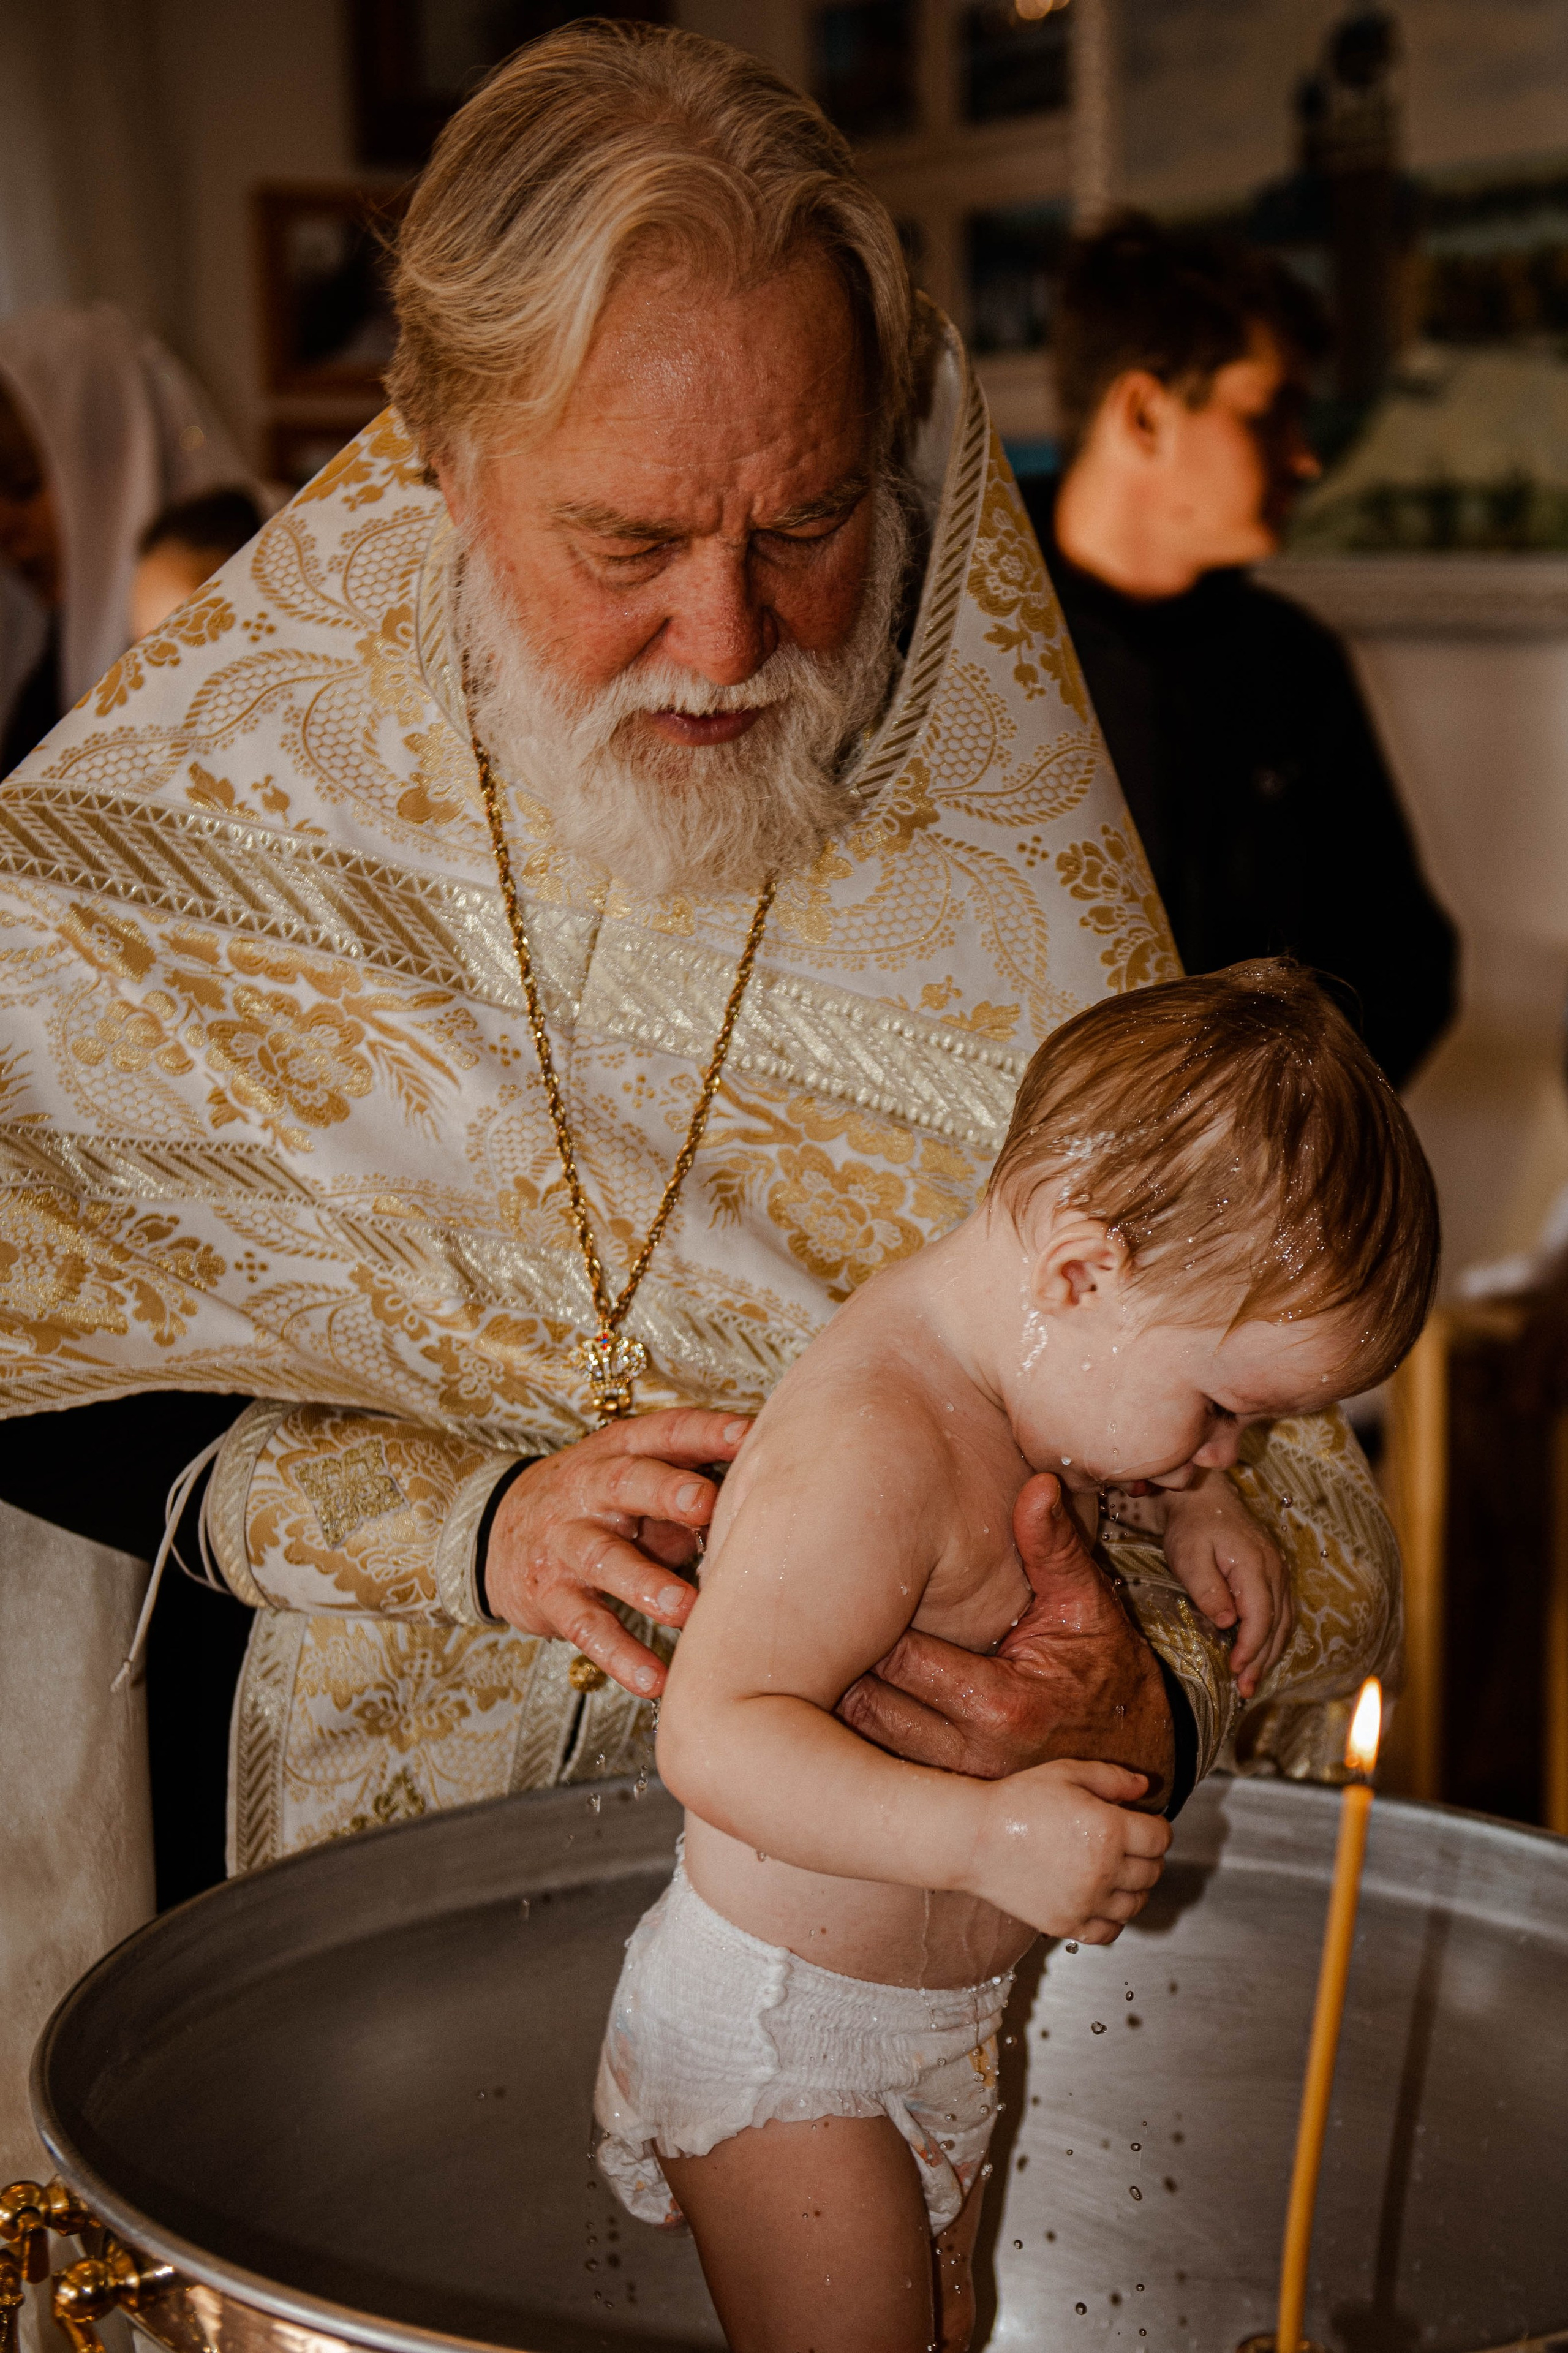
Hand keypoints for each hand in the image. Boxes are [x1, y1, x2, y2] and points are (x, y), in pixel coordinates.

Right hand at [484, 1409, 749, 1695]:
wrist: (496, 1532)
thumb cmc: (599, 1507)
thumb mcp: (636, 1485)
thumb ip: (689, 1492)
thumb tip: (762, 1507)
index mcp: (619, 1451)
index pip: (664, 1432)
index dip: (704, 1432)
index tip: (746, 1435)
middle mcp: (588, 1490)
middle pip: (625, 1483)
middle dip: (665, 1491)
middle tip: (705, 1505)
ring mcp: (565, 1543)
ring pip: (604, 1560)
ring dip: (645, 1584)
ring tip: (685, 1608)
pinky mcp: (551, 1596)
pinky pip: (587, 1627)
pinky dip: (620, 1655)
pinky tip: (655, 1681)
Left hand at [836, 1473, 1174, 1804]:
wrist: (1136, 1755)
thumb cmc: (1107, 1674)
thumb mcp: (1088, 1606)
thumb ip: (1053, 1547)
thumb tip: (1037, 1486)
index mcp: (1000, 1704)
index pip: (901, 1656)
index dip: (872, 1618)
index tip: (855, 1585)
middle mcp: (970, 1752)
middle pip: (868, 1702)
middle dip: (844, 1658)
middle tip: (821, 1614)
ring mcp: (956, 1784)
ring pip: (864, 1740)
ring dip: (844, 1699)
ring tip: (829, 1649)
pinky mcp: (947, 1801)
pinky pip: (881, 1766)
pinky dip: (859, 1735)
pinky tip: (851, 1695)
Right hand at [964, 1757, 1171, 1944]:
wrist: (975, 1838)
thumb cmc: (1016, 1801)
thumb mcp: (1066, 1773)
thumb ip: (1112, 1778)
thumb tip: (1145, 1787)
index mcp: (1109, 1830)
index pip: (1160, 1838)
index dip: (1157, 1827)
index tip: (1146, 1824)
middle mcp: (1104, 1870)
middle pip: (1152, 1871)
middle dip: (1147, 1855)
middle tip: (1130, 1845)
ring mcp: (1087, 1902)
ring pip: (1136, 1904)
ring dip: (1134, 1887)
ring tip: (1116, 1871)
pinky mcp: (1068, 1924)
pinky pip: (1109, 1931)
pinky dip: (1113, 1919)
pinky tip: (1102, 1900)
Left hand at [1154, 1468, 1291, 1699]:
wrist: (1203, 1497)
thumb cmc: (1191, 1527)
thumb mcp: (1189, 1556)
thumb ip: (1207, 1589)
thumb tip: (1229, 1622)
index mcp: (1254, 1565)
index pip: (1260, 1616)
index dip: (1250, 1647)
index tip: (1235, 1669)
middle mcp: (1274, 1570)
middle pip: (1276, 1624)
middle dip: (1261, 1660)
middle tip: (1245, 1689)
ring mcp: (1278, 1571)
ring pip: (1283, 1620)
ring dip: (1270, 1652)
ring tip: (1252, 1680)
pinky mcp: (1274, 1573)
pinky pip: (1281, 1610)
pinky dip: (1273, 1635)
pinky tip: (1261, 1652)